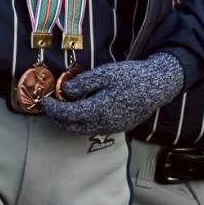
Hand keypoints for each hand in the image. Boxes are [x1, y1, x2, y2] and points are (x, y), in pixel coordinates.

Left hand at [44, 52, 184, 135]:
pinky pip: (95, 129)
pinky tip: (81, 110)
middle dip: (58, 118)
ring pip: (83, 130)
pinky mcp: (120, 127)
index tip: (45, 100)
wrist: (158, 85)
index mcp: (98, 111)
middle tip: (50, 106)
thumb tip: (65, 91)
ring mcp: (113, 128)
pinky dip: (83, 122)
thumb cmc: (131, 77)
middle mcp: (104, 124)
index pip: (67, 115)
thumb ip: (82, 84)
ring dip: (70, 122)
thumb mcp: (104, 74)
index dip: (53, 109)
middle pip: (72, 127)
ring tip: (63, 108)